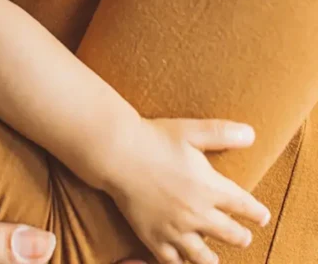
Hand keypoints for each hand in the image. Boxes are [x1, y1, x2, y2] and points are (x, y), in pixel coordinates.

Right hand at [107, 118, 269, 263]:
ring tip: (216, 258)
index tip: (262, 217)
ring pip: (204, 257)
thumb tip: (251, 134)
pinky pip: (172, 261)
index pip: (243, 206)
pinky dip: (180, 263)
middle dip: (241, 236)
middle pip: (230, 235)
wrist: (118, 154)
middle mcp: (198, 214)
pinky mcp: (153, 238)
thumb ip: (222, 133)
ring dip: (213, 258)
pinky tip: (182, 261)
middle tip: (244, 236)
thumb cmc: (154, 138)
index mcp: (210, 188)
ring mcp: (175, 230)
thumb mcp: (191, 131)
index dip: (256, 213)